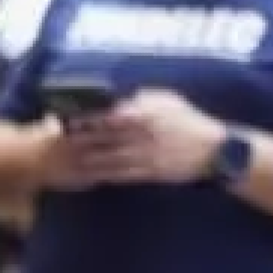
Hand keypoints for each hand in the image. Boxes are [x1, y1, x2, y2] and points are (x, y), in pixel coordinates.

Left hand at [71, 89, 228, 187]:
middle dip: (81, 139)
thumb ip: (144, 98)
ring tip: (68, 160)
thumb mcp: (170, 101)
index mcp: (147, 113)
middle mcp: (144, 134)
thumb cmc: (190, 122)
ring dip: (87, 160)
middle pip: (106, 136)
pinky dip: (104, 176)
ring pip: (109, 158)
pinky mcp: (149, 173)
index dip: (88, 116)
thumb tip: (123, 96)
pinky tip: (89, 176)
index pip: (111, 113)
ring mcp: (146, 155)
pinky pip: (122, 175)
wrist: (213, 151)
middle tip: (60, 140)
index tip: (69, 116)